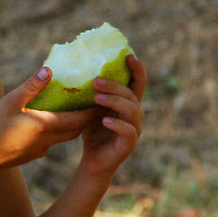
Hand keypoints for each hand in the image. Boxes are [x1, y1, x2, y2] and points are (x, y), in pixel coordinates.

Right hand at [0, 68, 97, 175]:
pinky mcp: (31, 155)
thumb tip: (49, 70)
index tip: (102, 98)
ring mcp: (40, 150)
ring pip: (63, 136)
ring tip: (72, 110)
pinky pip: (50, 142)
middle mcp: (48, 140)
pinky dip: (55, 131)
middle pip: (76, 129)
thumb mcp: (9, 102)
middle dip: (86, 117)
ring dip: (71, 124)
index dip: (92, 110)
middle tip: (92, 102)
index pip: (79, 119)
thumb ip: (31, 87)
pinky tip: (46, 123)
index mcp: (45, 125)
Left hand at [79, 54, 146, 178]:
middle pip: (131, 94)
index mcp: (129, 102)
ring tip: (96, 97)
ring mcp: (135, 129)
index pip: (138, 82)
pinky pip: (128, 130)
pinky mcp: (129, 144)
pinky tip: (104, 120)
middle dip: (114, 85)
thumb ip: (93, 92)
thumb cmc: (93, 130)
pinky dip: (117, 123)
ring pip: (132, 110)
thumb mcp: (92, 107)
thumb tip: (79, 68)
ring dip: (115, 100)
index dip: (137, 68)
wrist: (93, 160)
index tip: (129, 55)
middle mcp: (136, 114)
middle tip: (95, 81)